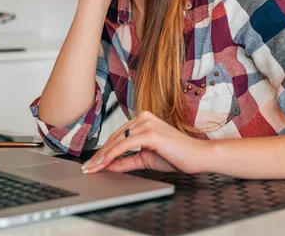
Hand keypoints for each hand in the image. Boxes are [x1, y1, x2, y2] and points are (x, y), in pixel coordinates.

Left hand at [81, 111, 207, 173]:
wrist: (197, 156)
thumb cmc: (177, 155)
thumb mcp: (145, 158)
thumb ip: (127, 161)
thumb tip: (109, 165)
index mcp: (143, 119)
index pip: (117, 136)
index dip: (103, 150)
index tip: (92, 162)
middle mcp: (143, 117)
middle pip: (114, 138)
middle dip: (99, 155)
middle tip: (86, 167)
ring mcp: (146, 123)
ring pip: (116, 142)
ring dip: (102, 156)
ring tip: (91, 168)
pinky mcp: (149, 133)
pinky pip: (124, 146)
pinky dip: (111, 156)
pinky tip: (103, 164)